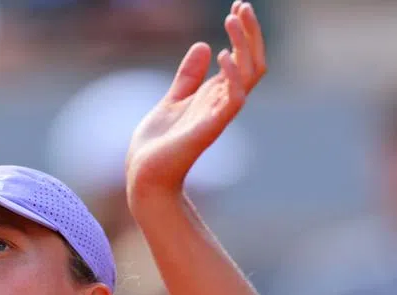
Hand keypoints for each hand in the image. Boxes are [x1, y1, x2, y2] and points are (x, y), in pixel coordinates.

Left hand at [126, 2, 265, 204]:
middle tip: (241, 5)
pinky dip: (232, 76)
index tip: (237, 6)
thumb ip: (188, 76)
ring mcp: (218, 115)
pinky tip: (223, 54)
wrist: (144, 176)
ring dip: (244, 44)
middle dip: (250, 33)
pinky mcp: (209, 128)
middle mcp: (222, 103)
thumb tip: (202, 46)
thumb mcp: (171, 100)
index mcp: (215, 96)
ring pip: (249, 75)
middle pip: (252, 62)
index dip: (243, 33)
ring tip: (232, 18)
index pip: (242, 59)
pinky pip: (234, 100)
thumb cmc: (157, 145)